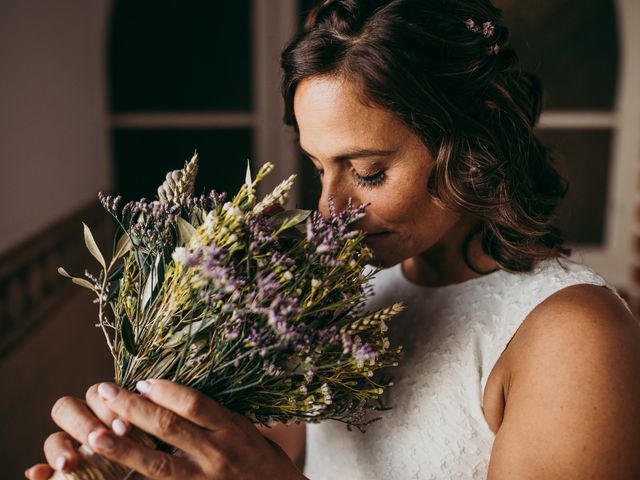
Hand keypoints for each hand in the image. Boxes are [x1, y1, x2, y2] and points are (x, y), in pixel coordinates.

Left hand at [25, 380, 306, 479]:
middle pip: (168, 427)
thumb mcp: (242, 427)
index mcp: (231, 429)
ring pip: (156, 463)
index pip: (194, 404)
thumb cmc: (258, 457)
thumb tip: (166, 393)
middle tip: (105, 390)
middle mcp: (216, 454)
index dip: (164, 390)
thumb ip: (211, 415)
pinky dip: (132, 478)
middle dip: (133, 408)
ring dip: (122, 447)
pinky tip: (108, 474)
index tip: (141, 381)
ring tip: (94, 433)